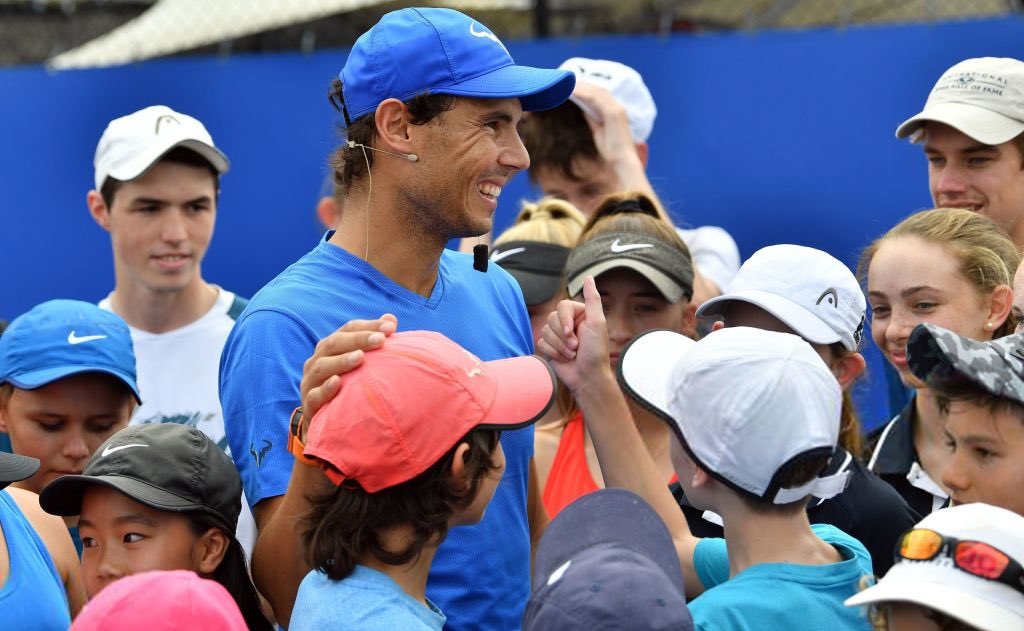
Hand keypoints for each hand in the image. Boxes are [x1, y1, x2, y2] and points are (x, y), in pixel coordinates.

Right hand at [299, 314, 396, 437]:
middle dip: (358, 339)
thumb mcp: (359, 364)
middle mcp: (317, 360)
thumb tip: (391, 319)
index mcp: (330, 347)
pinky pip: (315, 395)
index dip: (369, 326)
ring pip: (322, 366)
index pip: (348, 329)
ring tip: (360, 357)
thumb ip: (373, 342)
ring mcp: (310, 382)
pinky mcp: (309, 404)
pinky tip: (338, 382)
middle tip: (380, 340)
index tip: (391, 328)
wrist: (324, 421)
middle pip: (334, 343)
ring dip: (342, 361)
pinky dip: (326, 388)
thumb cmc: (348, 387)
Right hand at [536, 277, 611, 392]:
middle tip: (576, 347)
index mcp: (579, 314)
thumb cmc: (595, 351)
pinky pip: (540, 343)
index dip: (564, 320)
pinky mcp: (549, 347)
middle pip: (551, 319)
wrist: (587, 377)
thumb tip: (588, 277)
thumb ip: (593, 299)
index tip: (572, 333)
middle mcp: (568, 323)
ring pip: (545, 331)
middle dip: (563, 337)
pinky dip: (553, 352)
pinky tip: (564, 358)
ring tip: (572, 354)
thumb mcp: (597, 322)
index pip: (561, 306)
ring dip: (559, 346)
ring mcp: (557, 335)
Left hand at [572, 82, 637, 166]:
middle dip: (581, 84)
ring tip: (565, 83)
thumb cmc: (611, 150)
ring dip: (580, 86)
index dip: (584, 88)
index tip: (569, 86)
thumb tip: (582, 109)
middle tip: (564, 80)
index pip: (598, 94)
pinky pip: (596, 98)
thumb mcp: (598, 131)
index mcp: (614, 110)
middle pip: (597, 89)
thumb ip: (592, 118)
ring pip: (596, 91)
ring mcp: (617, 108)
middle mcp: (617, 106)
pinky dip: (584, 93)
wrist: (621, 162)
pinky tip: (572, 91)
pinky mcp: (614, 112)